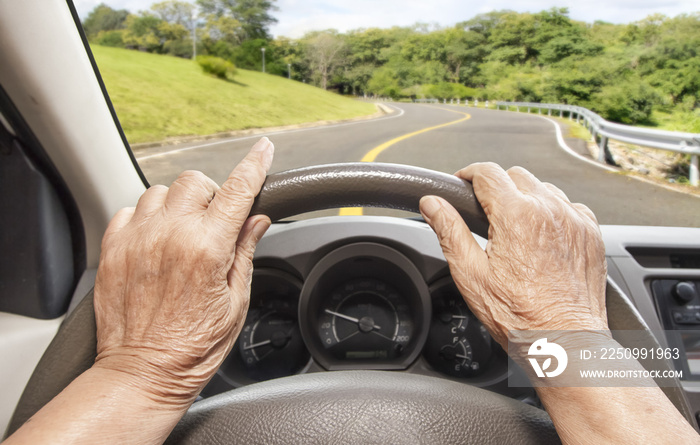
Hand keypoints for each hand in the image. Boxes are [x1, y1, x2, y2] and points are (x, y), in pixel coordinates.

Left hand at [93, 137, 273, 406]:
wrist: (143, 374)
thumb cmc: (193, 347)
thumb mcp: (235, 302)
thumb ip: (244, 252)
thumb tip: (256, 220)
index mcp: (207, 249)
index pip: (238, 191)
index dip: (254, 165)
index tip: (263, 149)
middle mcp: (170, 236)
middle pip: (195, 181)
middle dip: (210, 194)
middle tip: (214, 223)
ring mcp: (137, 240)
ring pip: (159, 191)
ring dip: (176, 204)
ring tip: (181, 234)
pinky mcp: (112, 250)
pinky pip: (129, 210)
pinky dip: (145, 218)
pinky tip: (155, 242)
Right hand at [419, 163, 607, 347]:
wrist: (565, 341)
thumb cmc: (520, 316)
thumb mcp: (471, 274)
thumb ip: (449, 231)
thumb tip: (432, 205)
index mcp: (516, 216)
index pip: (487, 172)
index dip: (468, 174)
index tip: (462, 183)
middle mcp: (549, 210)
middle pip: (515, 175)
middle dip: (496, 187)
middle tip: (484, 213)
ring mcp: (574, 220)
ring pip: (543, 188)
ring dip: (525, 198)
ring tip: (513, 228)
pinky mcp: (591, 233)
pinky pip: (569, 206)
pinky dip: (552, 212)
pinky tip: (541, 237)